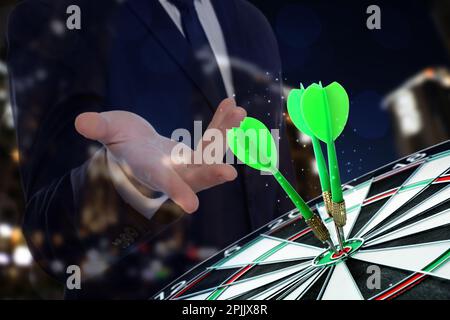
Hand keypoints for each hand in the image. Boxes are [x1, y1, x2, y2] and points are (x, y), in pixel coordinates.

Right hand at [74, 98, 245, 212]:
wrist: (136, 148)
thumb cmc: (120, 143)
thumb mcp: (109, 133)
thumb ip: (99, 129)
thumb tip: (81, 122)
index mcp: (150, 171)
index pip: (163, 184)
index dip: (175, 192)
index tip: (191, 206)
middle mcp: (173, 172)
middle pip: (194, 177)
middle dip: (211, 174)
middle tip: (229, 173)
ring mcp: (189, 164)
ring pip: (211, 154)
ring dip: (226, 134)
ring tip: (239, 112)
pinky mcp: (198, 153)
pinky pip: (214, 139)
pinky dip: (222, 123)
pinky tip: (232, 105)